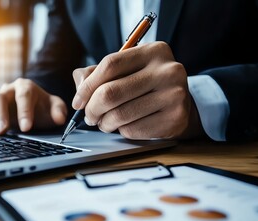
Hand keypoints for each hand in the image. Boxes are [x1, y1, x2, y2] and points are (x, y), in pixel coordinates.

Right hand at [0, 78, 66, 135]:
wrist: (35, 106)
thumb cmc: (44, 106)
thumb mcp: (55, 107)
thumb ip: (59, 111)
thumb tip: (60, 119)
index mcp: (25, 87)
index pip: (24, 96)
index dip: (24, 112)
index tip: (26, 128)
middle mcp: (8, 90)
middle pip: (0, 99)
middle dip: (0, 115)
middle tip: (3, 131)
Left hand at [72, 41, 203, 139]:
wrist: (179, 104)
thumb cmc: (145, 85)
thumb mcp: (125, 70)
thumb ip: (96, 74)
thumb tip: (79, 91)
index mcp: (154, 51)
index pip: (110, 65)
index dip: (87, 87)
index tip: (78, 102)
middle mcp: (168, 70)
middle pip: (111, 92)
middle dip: (92, 109)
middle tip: (89, 117)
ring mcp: (174, 95)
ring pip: (120, 115)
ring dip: (105, 123)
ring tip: (105, 123)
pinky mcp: (175, 118)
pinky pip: (133, 130)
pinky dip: (122, 132)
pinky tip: (126, 126)